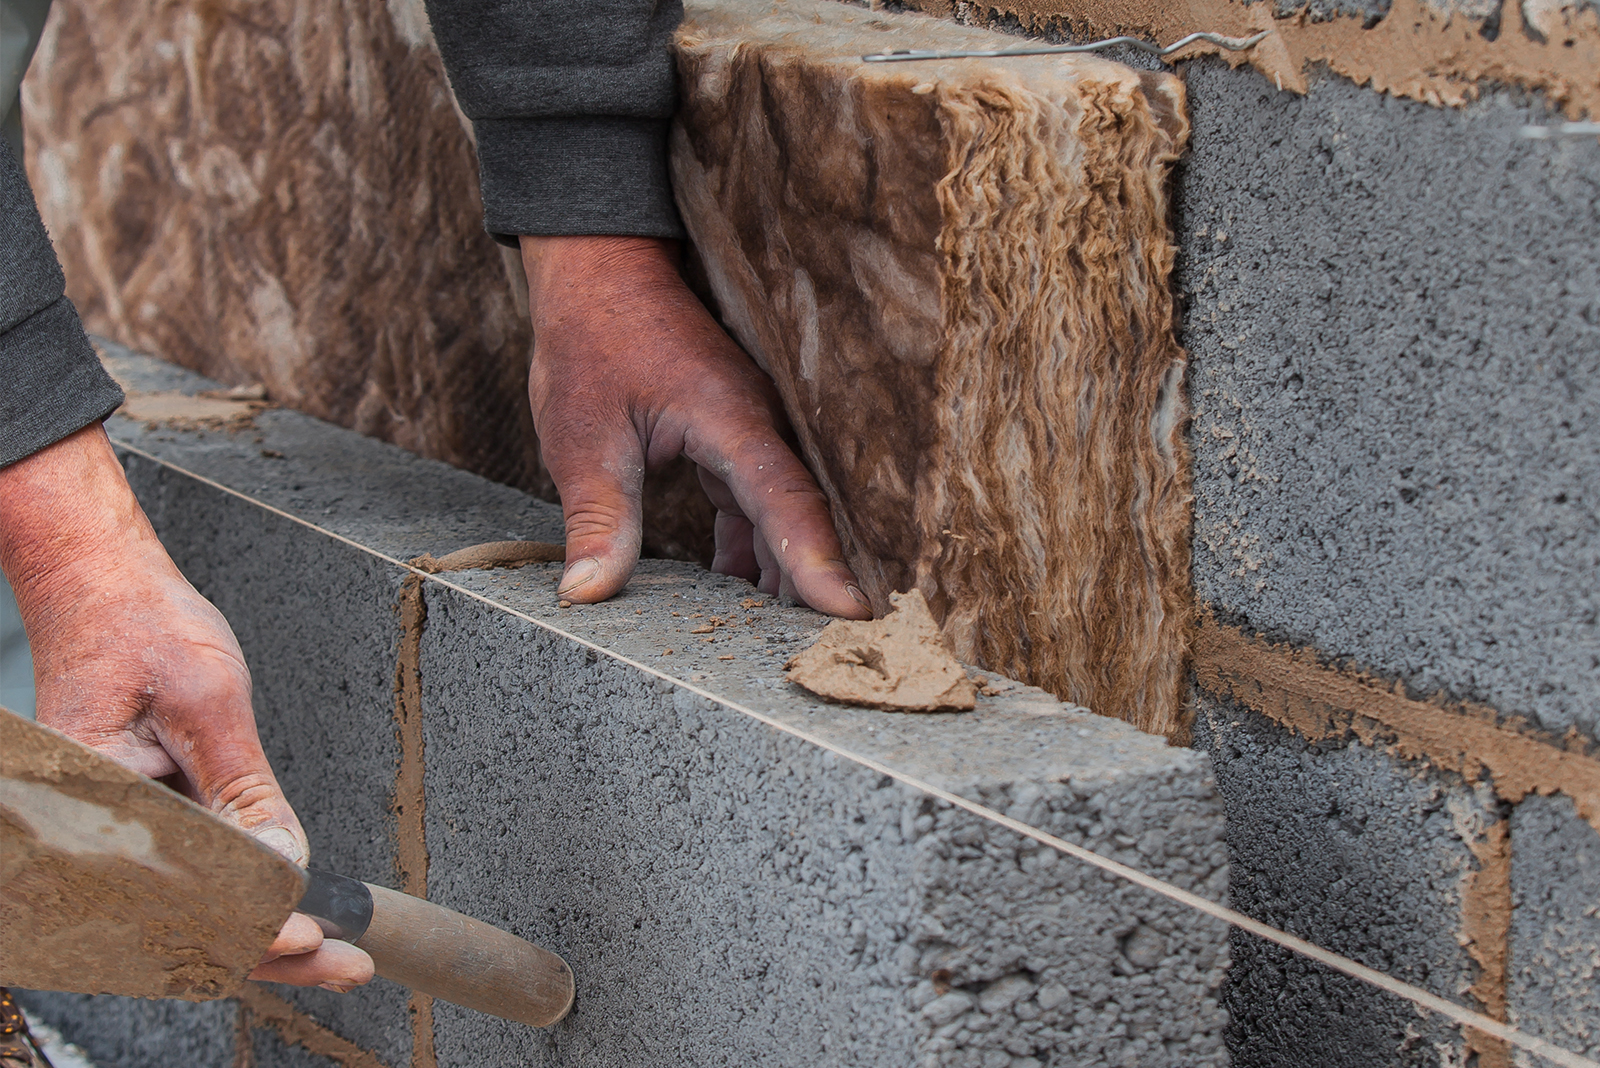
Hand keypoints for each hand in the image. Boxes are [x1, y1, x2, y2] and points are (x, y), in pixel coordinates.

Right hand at [0, 425, 373, 991]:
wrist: (98, 587)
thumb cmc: (142, 626)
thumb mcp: (209, 700)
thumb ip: (243, 787)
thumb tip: (285, 862)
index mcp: (88, 800)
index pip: (175, 892)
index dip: (247, 925)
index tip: (307, 936)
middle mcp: (82, 832)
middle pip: (178, 924)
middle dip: (263, 951)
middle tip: (343, 967)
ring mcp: (102, 834)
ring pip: (180, 915)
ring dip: (252, 937)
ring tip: (330, 959)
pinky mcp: (128, 827)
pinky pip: (177, 883)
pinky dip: (233, 906)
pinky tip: (289, 919)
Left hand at [520, 235, 870, 618]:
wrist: (600, 271)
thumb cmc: (590, 341)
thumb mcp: (581, 437)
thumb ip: (598, 518)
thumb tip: (587, 594)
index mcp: (730, 418)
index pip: (786, 501)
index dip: (817, 561)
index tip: (849, 615)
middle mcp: (755, 426)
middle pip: (801, 517)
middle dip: (818, 584)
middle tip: (834, 653)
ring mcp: (748, 433)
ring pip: (782, 517)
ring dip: (783, 574)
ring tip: (786, 643)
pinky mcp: (732, 442)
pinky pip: (757, 506)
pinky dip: (753, 551)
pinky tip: (740, 597)